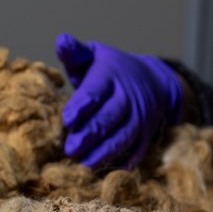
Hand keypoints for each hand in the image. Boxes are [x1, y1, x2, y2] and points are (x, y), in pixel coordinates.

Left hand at [55, 34, 182, 169]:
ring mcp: (141, 116)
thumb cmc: (107, 70)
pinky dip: (124, 161)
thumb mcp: (92, 57)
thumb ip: (75, 53)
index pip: (96, 91)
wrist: (151, 79)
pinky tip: (107, 171)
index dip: (83, 106)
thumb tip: (61, 40)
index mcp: (110, 75)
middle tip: (70, 149)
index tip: (67, 120)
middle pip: (111, 117)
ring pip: (125, 136)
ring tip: (85, 164)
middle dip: (91, 134)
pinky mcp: (147, 133)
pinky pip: (138, 149)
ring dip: (106, 152)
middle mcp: (129, 96)